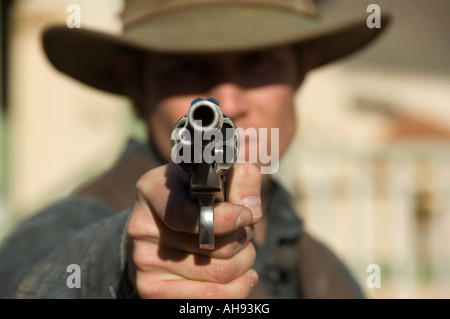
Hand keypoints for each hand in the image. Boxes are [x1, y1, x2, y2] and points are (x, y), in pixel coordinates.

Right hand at [126, 162, 261, 297]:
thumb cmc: (197, 198)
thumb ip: (241, 180)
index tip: (246, 216)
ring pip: (220, 273)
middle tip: (241, 230)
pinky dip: (238, 287)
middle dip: (242, 239)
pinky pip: (212, 297)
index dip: (225, 218)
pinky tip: (241, 275)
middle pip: (214, 246)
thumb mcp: (217, 178)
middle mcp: (142, 226)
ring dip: (244, 262)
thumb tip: (251, 211)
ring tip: (240, 250)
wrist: (162, 229)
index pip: (185, 214)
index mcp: (153, 189)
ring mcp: (144, 261)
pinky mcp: (152, 290)